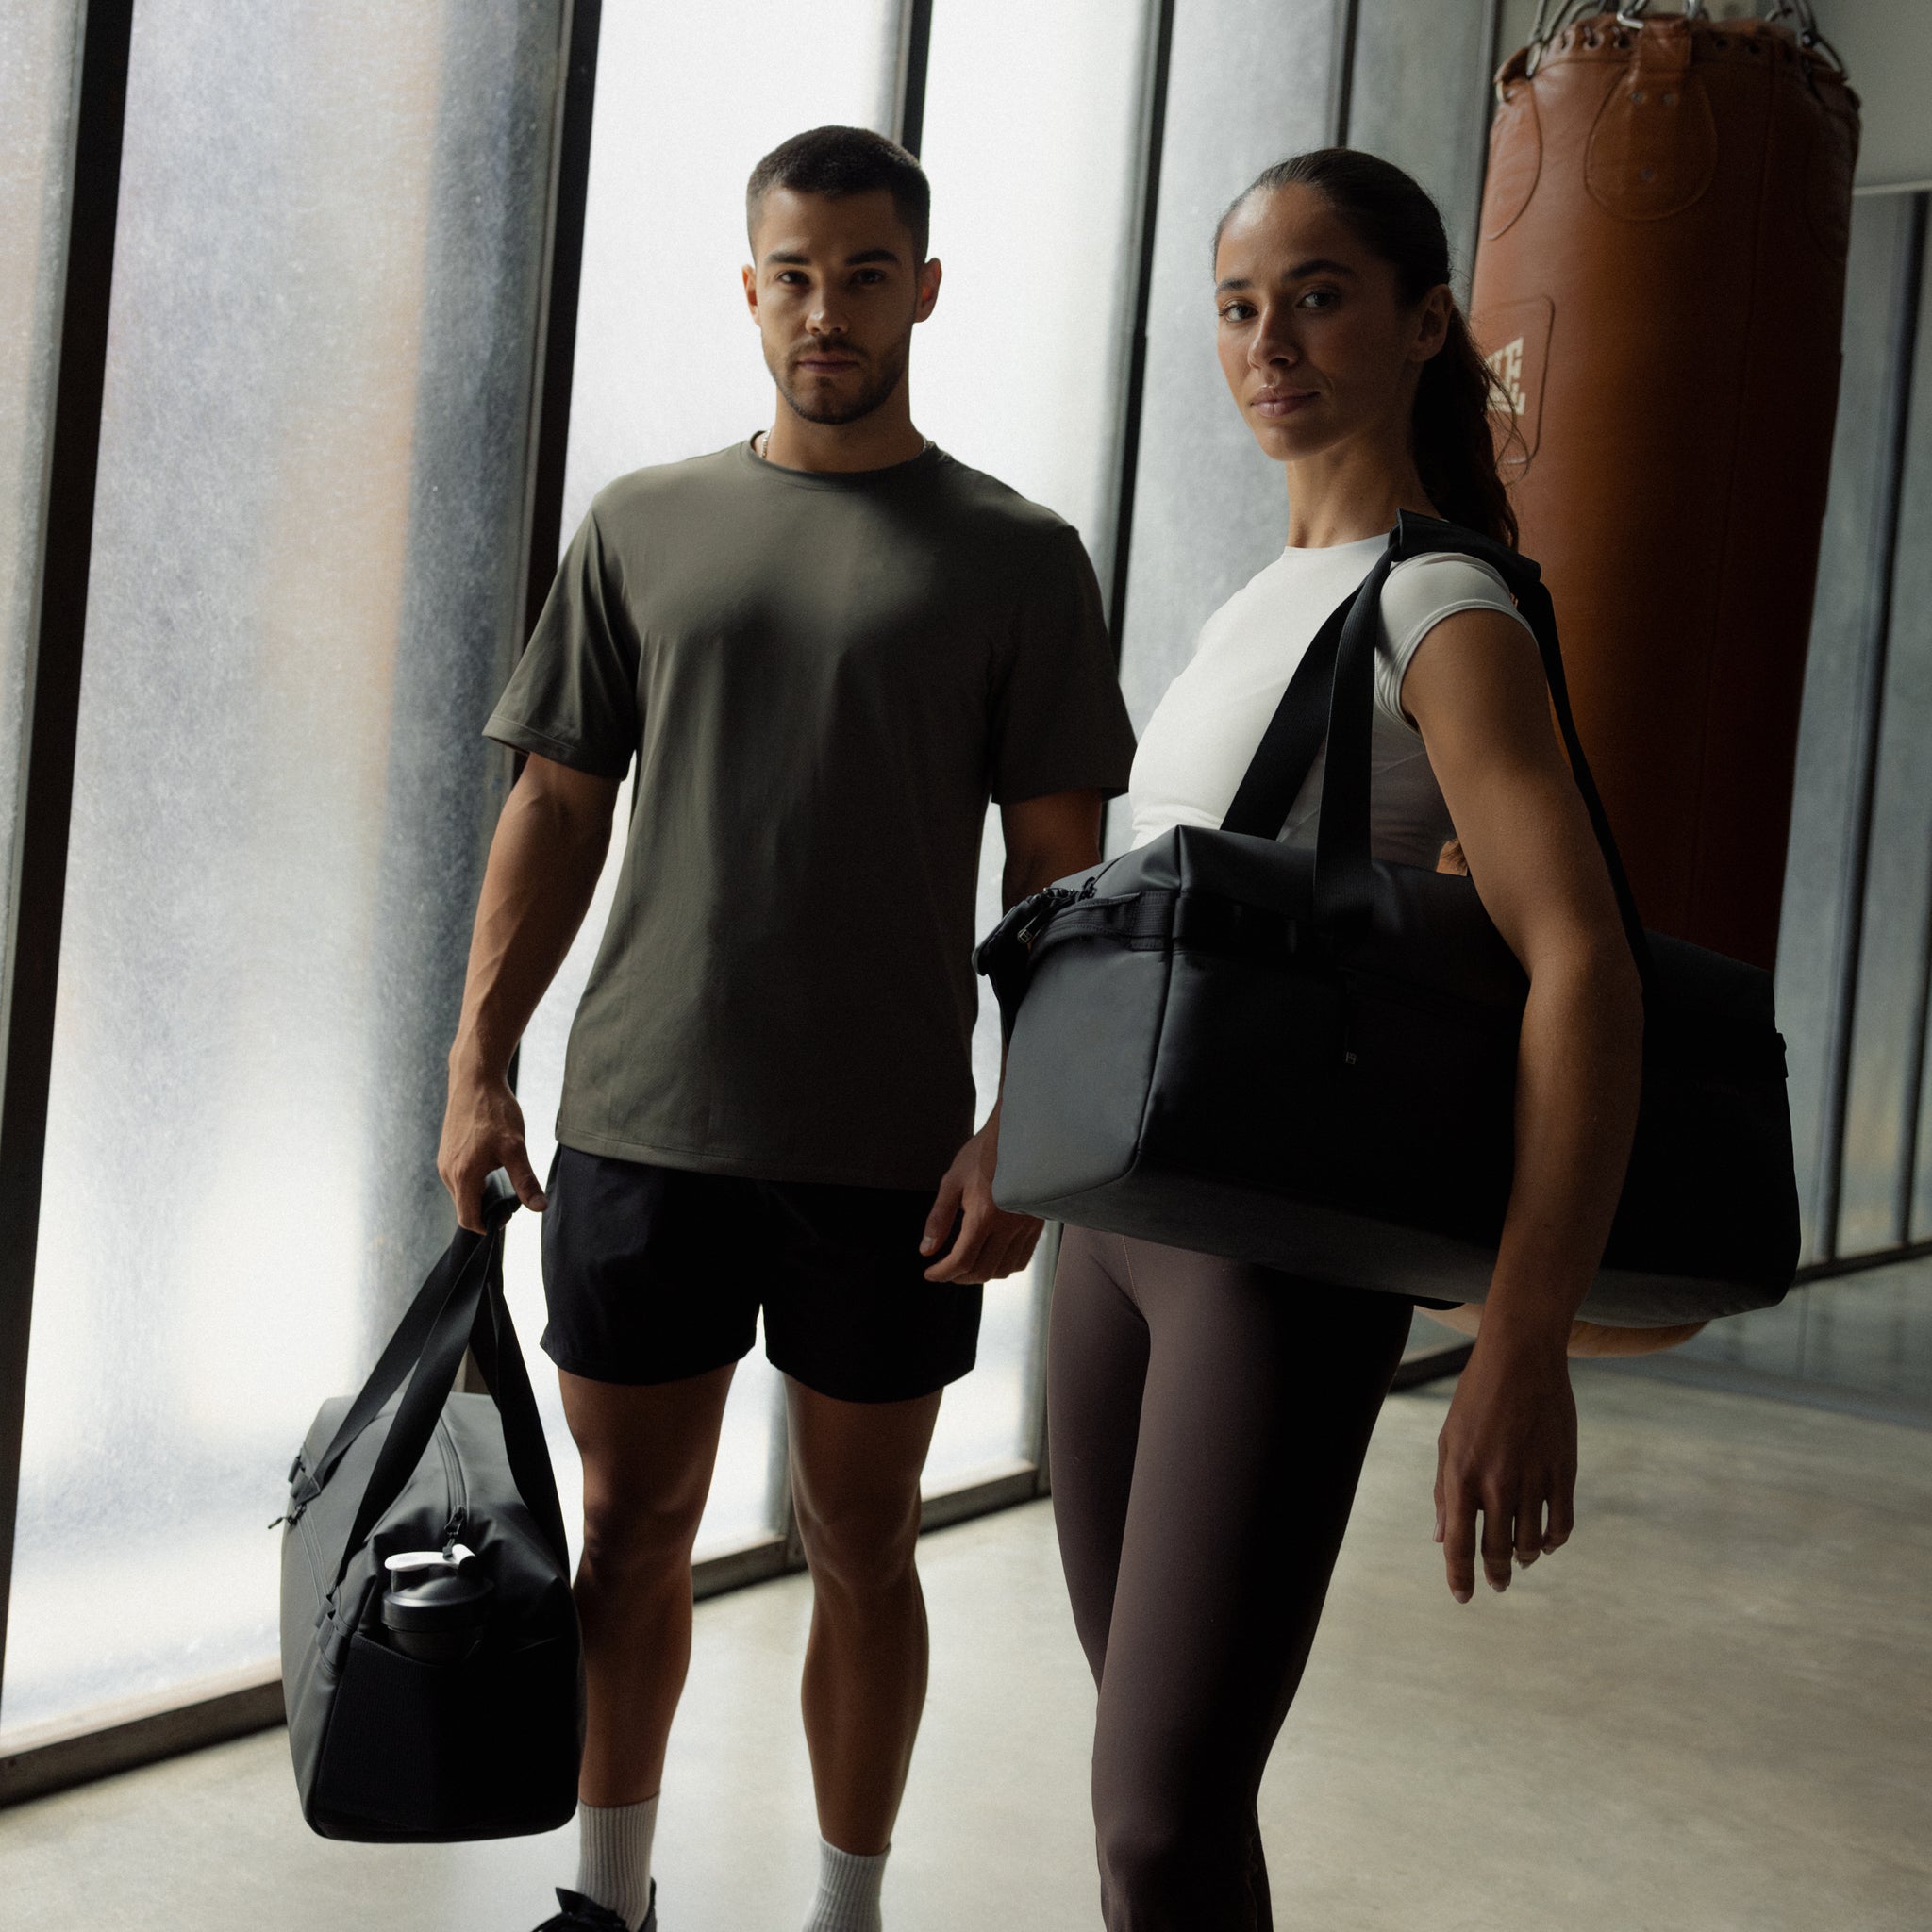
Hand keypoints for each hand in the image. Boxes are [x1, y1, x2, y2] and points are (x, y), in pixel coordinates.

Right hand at [438, 1061, 546, 1231]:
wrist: (474, 1080)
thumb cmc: (494, 1112)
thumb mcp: (516, 1147)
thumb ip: (525, 1181)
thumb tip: (539, 1207)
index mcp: (462, 1176)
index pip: (468, 1219)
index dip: (487, 1225)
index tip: (507, 1216)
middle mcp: (448, 1172)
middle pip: (464, 1208)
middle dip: (486, 1209)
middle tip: (511, 1196)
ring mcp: (444, 1162)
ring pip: (461, 1193)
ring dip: (480, 1194)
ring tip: (503, 1177)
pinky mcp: (446, 1152)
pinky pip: (458, 1178)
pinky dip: (473, 1180)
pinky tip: (491, 1164)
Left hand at [920, 1112, 1042, 1283]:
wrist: (1020, 1136)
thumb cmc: (984, 1154)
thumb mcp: (952, 1181)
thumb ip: (939, 1219)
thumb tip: (927, 1249)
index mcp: (984, 1214)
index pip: (961, 1260)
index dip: (942, 1273)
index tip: (930, 1274)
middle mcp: (1008, 1225)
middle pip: (982, 1270)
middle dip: (959, 1277)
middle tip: (945, 1271)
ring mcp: (1025, 1226)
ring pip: (1004, 1269)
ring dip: (981, 1274)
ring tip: (966, 1266)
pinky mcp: (1036, 1224)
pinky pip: (1022, 1258)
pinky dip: (1004, 1266)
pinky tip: (992, 1257)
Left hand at [1433, 1324, 1575, 1601]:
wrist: (1521, 1360)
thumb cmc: (1476, 1399)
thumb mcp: (1448, 1441)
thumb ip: (1444, 1492)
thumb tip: (1441, 1538)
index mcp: (1461, 1475)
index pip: (1458, 1544)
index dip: (1459, 1577)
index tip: (1463, 1597)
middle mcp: (1497, 1482)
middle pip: (1496, 1550)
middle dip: (1495, 1574)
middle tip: (1497, 1584)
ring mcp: (1533, 1479)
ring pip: (1531, 1542)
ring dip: (1524, 1557)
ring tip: (1520, 1560)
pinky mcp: (1564, 1472)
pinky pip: (1562, 1524)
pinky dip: (1555, 1541)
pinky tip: (1547, 1543)